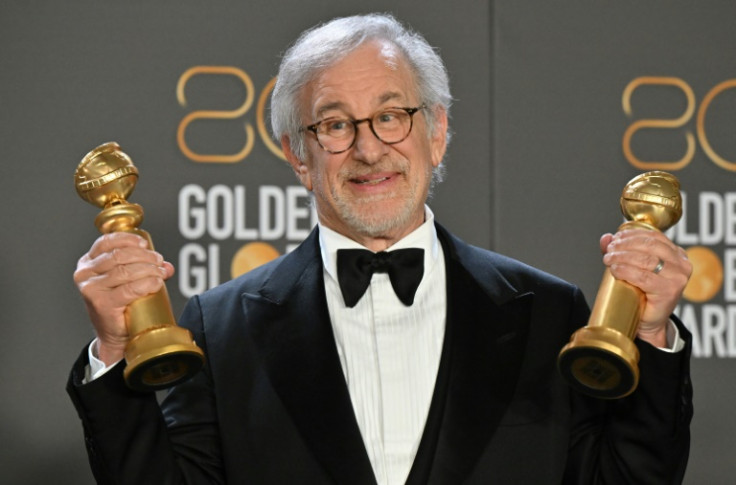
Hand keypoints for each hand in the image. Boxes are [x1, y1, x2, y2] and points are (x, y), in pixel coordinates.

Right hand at [73, 232, 174, 364]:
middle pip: (119, 255)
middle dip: (144, 256)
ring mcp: (91, 289)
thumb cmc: (121, 305)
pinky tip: (156, 283)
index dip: (128, 239)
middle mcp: (85, 274)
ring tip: (160, 273)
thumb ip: (146, 268)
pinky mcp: (101, 303)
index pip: (106, 242)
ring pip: (125, 271)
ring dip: (148, 269)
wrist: (115, 335)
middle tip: (159, 262)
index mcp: (88, 263)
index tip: (145, 243)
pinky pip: (129, 289)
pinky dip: (147, 283)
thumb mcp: (129, 280)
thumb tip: (167, 265)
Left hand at [600, 229, 690, 347]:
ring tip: (608, 259)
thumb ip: (620, 251)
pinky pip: (644, 277)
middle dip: (625, 245)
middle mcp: (682, 264)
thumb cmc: (642, 293)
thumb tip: (606, 237)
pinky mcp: (669, 291)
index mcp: (677, 254)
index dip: (632, 234)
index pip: (654, 236)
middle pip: (649, 246)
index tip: (615, 238)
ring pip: (646, 260)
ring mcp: (677, 278)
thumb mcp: (633, 267)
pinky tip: (615, 270)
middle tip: (609, 250)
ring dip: (622, 256)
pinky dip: (626, 271)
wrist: (649, 322)